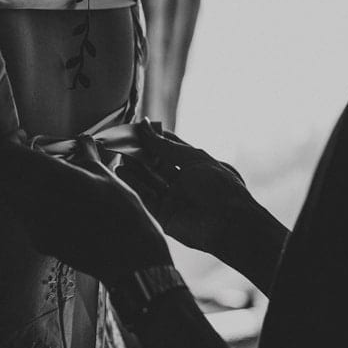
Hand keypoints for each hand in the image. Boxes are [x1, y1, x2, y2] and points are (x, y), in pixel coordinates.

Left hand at [0, 135, 172, 285]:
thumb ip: (85, 153)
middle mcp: (43, 201)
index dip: (10, 141)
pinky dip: (28, 204)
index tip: (19, 137)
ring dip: (15, 183)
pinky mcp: (40, 241)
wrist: (130, 257)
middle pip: (2, 175)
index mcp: (60, 178)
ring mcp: (38, 224)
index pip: (14, 155)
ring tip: (36, 180)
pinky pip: (23, 216)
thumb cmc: (124, 213)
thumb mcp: (106, 175)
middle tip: (22, 156)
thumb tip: (80, 139)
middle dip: (8, 162)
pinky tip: (49, 203)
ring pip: (9, 196)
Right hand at [124, 121, 288, 293]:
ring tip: (118, 156)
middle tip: (122, 143)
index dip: (152, 137)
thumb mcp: (192, 158)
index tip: (135, 128)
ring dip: (133, 168)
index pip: (167, 147)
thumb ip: (164, 145)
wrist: (228, 222)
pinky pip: (144, 197)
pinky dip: (132, 185)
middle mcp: (181, 181)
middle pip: (154, 164)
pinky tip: (121, 172)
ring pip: (146, 180)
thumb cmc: (218, 186)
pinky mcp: (163, 215)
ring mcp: (171, 198)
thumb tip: (144, 125)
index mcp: (193, 165)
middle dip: (139, 153)